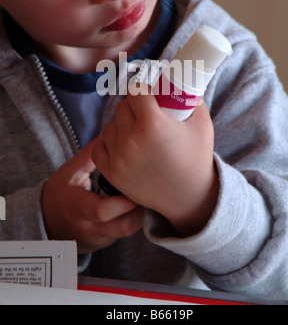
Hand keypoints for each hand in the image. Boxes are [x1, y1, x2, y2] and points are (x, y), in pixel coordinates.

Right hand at [42, 139, 143, 253]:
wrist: (46, 222)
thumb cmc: (60, 193)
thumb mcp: (70, 172)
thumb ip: (89, 155)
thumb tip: (106, 134)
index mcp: (78, 207)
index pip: (102, 210)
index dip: (123, 201)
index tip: (136, 184)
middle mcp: (89, 227)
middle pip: (122, 227)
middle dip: (141, 210)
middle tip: (151, 190)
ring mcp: (99, 238)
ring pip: (127, 232)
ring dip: (141, 215)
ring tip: (149, 194)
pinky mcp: (105, 242)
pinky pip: (124, 233)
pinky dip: (135, 219)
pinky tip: (142, 204)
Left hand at [92, 84, 217, 236]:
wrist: (189, 197)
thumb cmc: (197, 158)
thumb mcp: (202, 124)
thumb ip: (191, 99)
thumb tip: (180, 82)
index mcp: (152, 124)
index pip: (135, 91)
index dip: (143, 90)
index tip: (149, 95)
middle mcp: (131, 140)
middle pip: (121, 107)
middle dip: (133, 107)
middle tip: (145, 114)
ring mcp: (118, 158)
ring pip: (109, 126)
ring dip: (120, 125)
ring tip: (136, 133)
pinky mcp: (111, 173)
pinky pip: (98, 148)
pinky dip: (108, 144)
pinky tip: (121, 145)